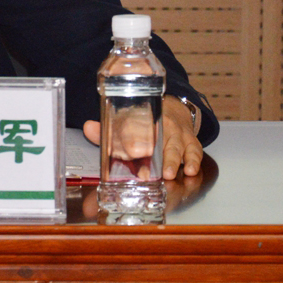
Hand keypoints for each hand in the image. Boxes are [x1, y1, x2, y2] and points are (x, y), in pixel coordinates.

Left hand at [83, 98, 202, 178]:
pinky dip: (195, 160)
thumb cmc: (146, 122)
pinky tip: (192, 170)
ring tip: (170, 173)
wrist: (173, 108)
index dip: (134, 139)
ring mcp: (178, 134)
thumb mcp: (126, 122)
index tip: (131, 152)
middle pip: (161, 141)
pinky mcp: (191, 141)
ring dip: (175, 160)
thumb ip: (106, 130)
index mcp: (145, 119)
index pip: (139, 128)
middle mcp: (162, 125)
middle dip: (158, 157)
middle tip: (155, 171)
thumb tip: (88, 128)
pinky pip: (195, 150)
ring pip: (178, 146)